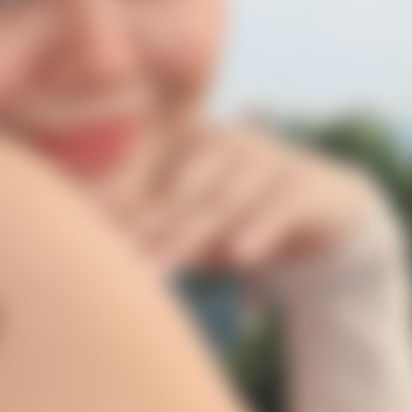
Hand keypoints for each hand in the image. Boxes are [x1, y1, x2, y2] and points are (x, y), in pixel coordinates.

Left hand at [92, 117, 395, 284]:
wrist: (329, 214)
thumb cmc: (240, 221)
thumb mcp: (193, 224)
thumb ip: (151, 229)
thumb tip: (88, 253)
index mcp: (191, 141)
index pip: (144, 169)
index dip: (114, 204)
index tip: (82, 240)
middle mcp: (226, 143)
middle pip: (176, 189)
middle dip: (143, 228)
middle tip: (111, 265)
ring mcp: (267, 161)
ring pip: (222, 200)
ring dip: (189, 237)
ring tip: (160, 271)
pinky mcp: (305, 187)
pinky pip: (279, 207)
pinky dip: (260, 229)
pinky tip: (241, 255)